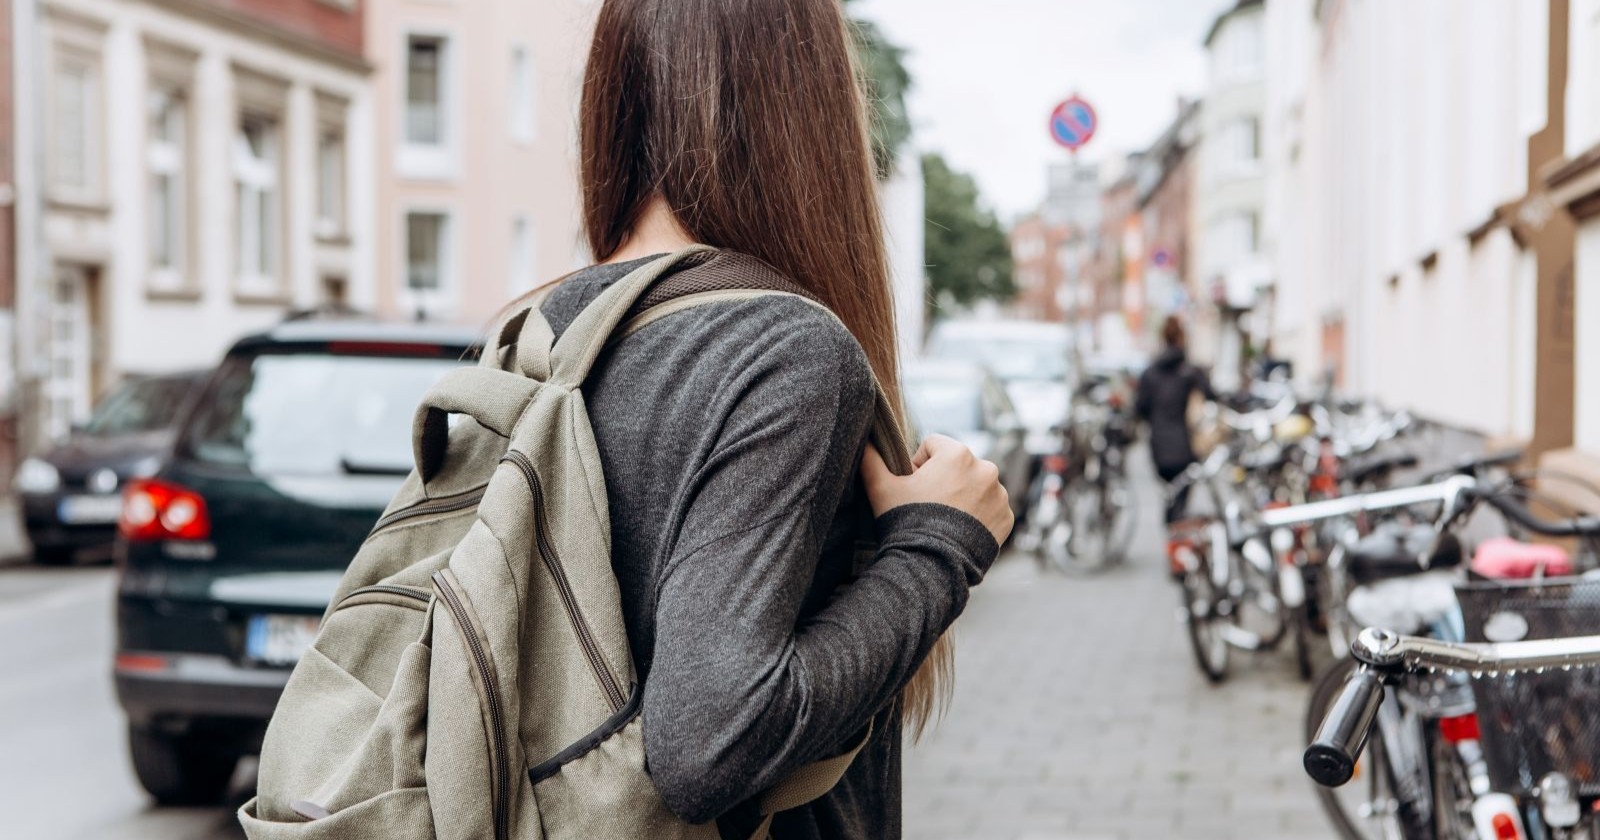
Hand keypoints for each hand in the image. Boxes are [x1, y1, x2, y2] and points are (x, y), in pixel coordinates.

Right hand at [860, 435, 1012, 545]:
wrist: (932, 566)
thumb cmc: (906, 522)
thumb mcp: (881, 488)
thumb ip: (871, 460)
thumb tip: (864, 443)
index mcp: (957, 454)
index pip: (933, 445)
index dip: (918, 465)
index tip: (913, 486)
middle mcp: (985, 468)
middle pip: (957, 465)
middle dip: (944, 480)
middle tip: (928, 506)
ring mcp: (999, 494)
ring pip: (976, 486)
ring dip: (963, 496)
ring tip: (945, 521)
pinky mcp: (1006, 517)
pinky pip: (990, 509)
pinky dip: (979, 516)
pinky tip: (961, 531)